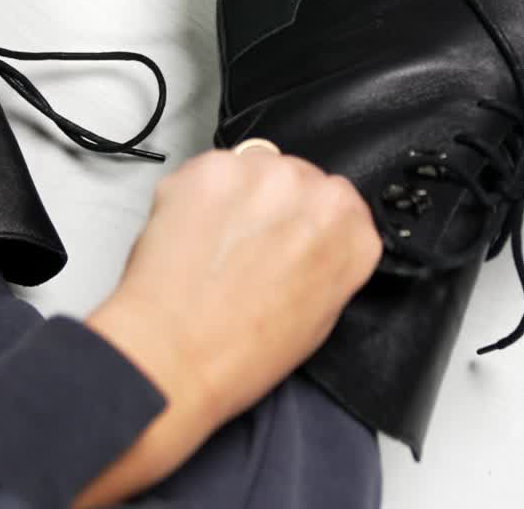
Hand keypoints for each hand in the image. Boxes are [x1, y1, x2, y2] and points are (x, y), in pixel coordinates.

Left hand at [76, 147, 381, 505]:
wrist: (172, 356)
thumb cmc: (242, 353)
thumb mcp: (320, 316)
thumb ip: (331, 261)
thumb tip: (315, 239)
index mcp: (351, 228)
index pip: (342, 205)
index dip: (312, 224)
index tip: (294, 239)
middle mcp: (314, 189)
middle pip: (300, 179)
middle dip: (278, 206)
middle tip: (251, 247)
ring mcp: (261, 171)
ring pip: (256, 169)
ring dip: (242, 195)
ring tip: (218, 243)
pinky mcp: (212, 166)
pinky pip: (214, 171)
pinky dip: (202, 195)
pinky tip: (193, 233)